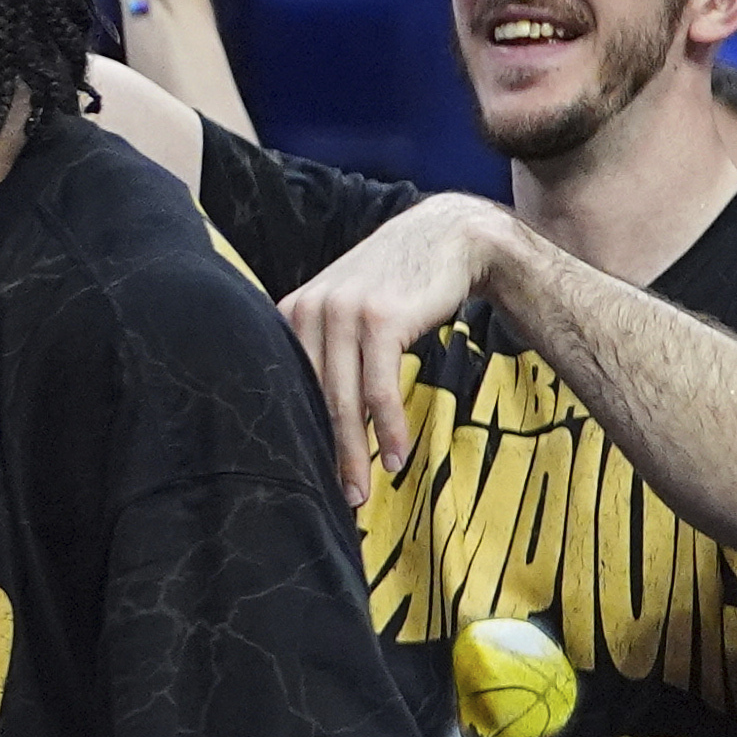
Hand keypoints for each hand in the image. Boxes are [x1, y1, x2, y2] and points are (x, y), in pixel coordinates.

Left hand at [278, 193, 505, 507]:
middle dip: (323, 454)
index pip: (287, 384)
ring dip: (354, 452)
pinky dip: (388, 427)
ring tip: (361, 492)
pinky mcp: (379, 319)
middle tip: (337, 499)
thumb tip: (317, 410)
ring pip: (341, 399)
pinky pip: (379, 387)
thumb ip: (327, 347)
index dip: (296, 433)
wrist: (449, 237)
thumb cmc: (399, 281)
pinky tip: (396, 456)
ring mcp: (341, 312)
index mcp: (292, 312)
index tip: (304, 475)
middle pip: (310, 398)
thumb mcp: (350, 308)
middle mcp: (308, 310)